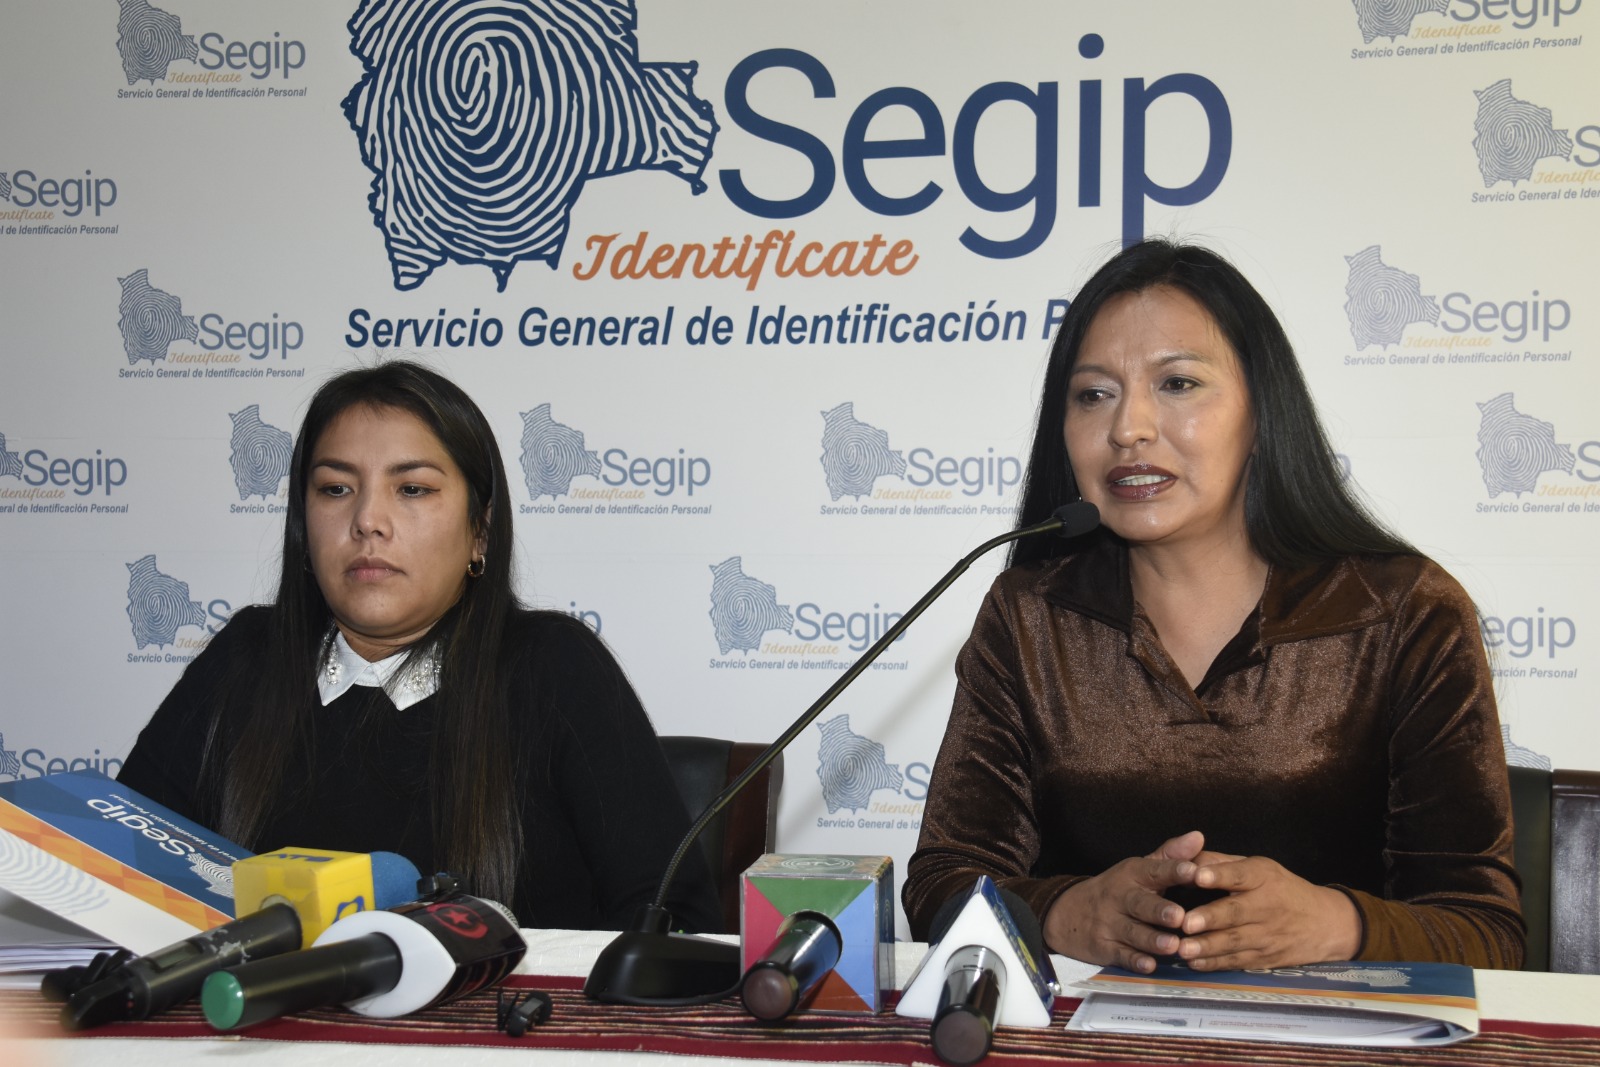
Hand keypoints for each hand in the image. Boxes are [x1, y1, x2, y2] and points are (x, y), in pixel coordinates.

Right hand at [1043, 831, 1204, 972]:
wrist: (1066, 913)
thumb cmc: (1117, 890)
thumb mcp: (1139, 868)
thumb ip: (1170, 855)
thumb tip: (1199, 837)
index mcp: (1132, 874)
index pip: (1154, 870)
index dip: (1174, 871)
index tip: (1194, 871)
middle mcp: (1119, 897)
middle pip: (1140, 904)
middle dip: (1159, 911)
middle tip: (1179, 916)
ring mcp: (1109, 923)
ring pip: (1133, 932)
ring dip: (1152, 940)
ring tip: (1173, 945)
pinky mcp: (1104, 947)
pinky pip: (1120, 955)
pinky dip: (1134, 961)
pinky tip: (1149, 966)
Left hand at [1176, 853, 1360, 969]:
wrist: (1326, 924)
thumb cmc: (1283, 889)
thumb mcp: (1259, 868)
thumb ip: (1221, 863)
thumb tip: (1185, 858)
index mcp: (1262, 877)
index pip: (1240, 874)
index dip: (1219, 875)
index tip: (1197, 875)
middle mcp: (1266, 906)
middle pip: (1236, 912)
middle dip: (1210, 918)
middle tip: (1185, 922)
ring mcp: (1266, 935)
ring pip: (1234, 942)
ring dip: (1207, 946)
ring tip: (1183, 948)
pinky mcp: (1265, 958)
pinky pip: (1238, 961)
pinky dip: (1216, 964)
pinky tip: (1196, 963)